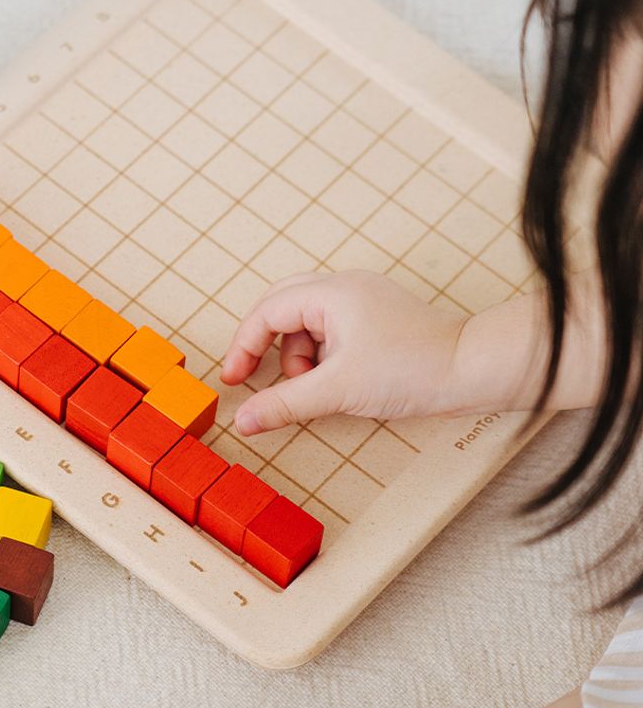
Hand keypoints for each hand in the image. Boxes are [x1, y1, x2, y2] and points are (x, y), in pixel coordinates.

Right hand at [221, 271, 467, 433]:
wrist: (472, 370)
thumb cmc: (414, 369)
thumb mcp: (337, 390)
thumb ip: (284, 404)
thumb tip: (244, 420)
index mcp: (331, 293)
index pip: (267, 312)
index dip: (243, 346)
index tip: (234, 380)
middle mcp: (343, 287)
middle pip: (281, 308)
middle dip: (264, 345)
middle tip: (249, 375)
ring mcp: (361, 301)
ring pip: (305, 323)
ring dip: (297, 357)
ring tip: (314, 387)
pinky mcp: (375, 319)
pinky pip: (329, 332)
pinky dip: (321, 358)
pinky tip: (334, 382)